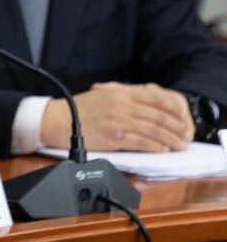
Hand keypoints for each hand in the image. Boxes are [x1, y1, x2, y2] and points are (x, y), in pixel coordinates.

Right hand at [40, 81, 192, 152]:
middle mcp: (122, 105)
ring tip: (178, 144)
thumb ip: (123, 95)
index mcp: (120, 93)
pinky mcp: (114, 137)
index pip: (155, 98)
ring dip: (170, 138)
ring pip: (153, 130)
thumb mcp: (102, 94)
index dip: (172, 108)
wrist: (56, 119)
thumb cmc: (76, 108)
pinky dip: (155, 146)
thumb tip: (145, 100)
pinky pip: (141, 142)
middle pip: (158, 115)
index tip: (182, 116)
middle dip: (175, 126)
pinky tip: (162, 149)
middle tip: (185, 134)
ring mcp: (119, 121)